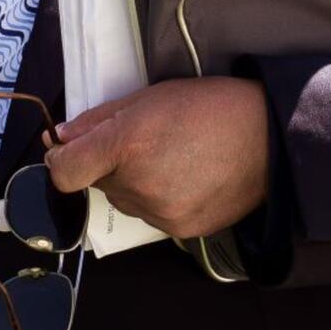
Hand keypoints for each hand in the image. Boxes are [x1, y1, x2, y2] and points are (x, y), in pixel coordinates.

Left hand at [42, 77, 270, 239]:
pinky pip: (152, 215)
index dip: (61, 161)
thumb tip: (60, 138)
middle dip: (108, 164)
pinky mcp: (182, 230)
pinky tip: (185, 178)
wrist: (270, 139)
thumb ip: (96, 120)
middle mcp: (138, 184)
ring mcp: (161, 212)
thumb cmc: (207, 108)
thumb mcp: (146, 99)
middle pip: (97, 182)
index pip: (64, 172)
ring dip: (133, 183)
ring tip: (170, 159)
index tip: (67, 151)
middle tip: (144, 143)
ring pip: (124, 199)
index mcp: (125, 145)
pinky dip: (158, 199)